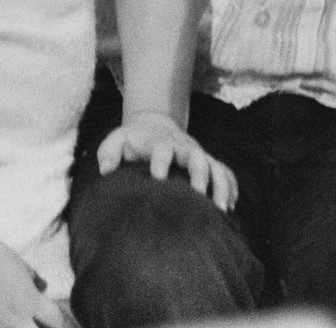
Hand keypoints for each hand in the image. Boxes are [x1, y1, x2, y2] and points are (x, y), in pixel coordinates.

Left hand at [96, 111, 237, 210]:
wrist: (155, 126)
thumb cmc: (133, 141)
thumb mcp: (117, 140)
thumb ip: (109, 152)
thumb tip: (105, 170)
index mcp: (160, 143)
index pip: (162, 149)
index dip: (161, 161)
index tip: (158, 177)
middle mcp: (183, 148)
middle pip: (197, 158)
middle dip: (199, 175)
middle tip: (198, 195)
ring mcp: (198, 155)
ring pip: (216, 167)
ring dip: (220, 185)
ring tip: (221, 209)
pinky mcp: (208, 163)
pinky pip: (225, 173)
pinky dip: (230, 187)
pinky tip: (229, 208)